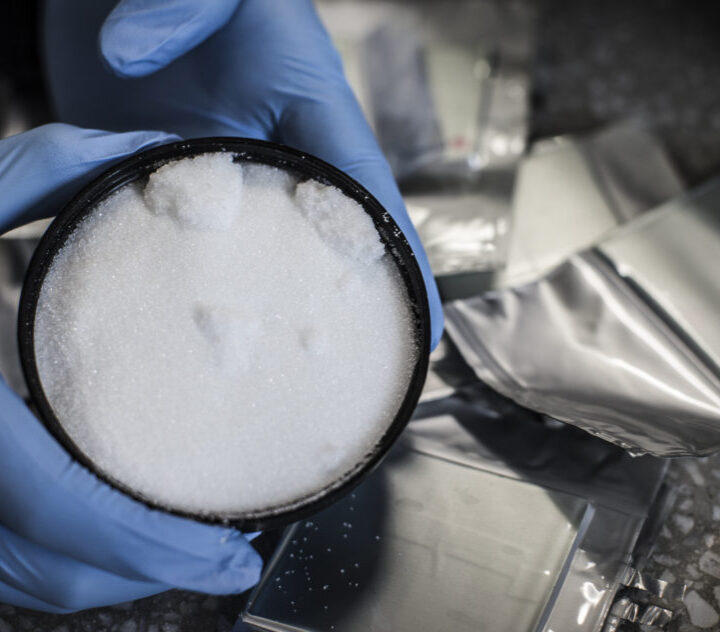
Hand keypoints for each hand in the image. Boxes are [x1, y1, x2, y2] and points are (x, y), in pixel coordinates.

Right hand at [0, 124, 260, 611]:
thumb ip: (42, 169)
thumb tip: (158, 159)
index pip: (55, 501)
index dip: (148, 542)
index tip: (230, 554)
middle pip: (48, 567)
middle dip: (146, 568)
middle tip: (226, 554)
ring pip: (21, 583)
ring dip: (110, 575)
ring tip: (185, 547)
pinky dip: (61, 564)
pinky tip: (110, 537)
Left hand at [43, 0, 443, 348]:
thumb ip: (191, 4)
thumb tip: (130, 52)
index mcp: (311, 110)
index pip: (365, 194)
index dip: (400, 263)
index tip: (427, 325)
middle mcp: (273, 153)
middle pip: (322, 242)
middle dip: (347, 305)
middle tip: (368, 374)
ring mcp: (219, 174)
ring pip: (254, 255)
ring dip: (268, 308)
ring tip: (282, 376)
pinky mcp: (166, 185)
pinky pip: (179, 243)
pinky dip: (187, 284)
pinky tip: (183, 329)